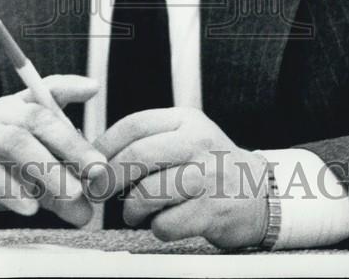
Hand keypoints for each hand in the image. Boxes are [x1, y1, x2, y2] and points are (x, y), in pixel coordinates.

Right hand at [0, 74, 107, 225]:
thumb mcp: (27, 169)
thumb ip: (57, 187)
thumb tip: (87, 212)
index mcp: (20, 108)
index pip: (47, 90)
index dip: (70, 86)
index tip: (94, 88)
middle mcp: (1, 113)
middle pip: (38, 118)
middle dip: (72, 145)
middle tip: (97, 173)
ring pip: (15, 142)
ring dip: (47, 169)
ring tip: (71, 195)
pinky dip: (10, 188)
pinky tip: (30, 207)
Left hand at [90, 108, 269, 248]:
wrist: (258, 193)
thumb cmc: (209, 167)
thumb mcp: (185, 138)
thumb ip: (147, 140)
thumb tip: (94, 156)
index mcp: (186, 120)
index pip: (134, 125)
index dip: (104, 146)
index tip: (89, 164)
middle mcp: (198, 143)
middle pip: (137, 156)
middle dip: (109, 178)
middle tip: (98, 192)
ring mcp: (207, 177)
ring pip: (147, 193)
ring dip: (131, 209)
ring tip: (134, 212)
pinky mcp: (212, 211)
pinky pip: (165, 224)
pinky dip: (157, 228)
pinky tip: (165, 222)